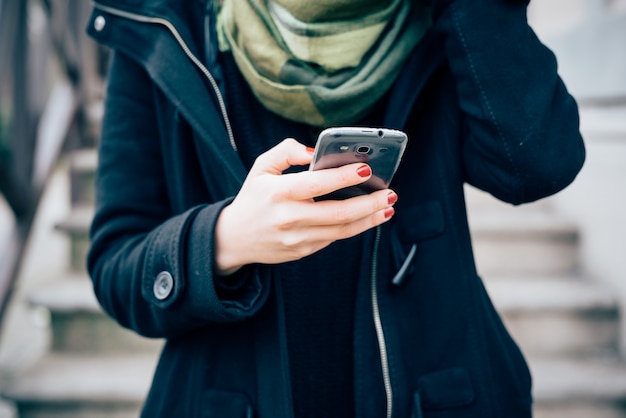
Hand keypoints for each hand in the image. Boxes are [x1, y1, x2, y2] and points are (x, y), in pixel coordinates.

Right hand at [214, 138, 396, 274]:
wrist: (234, 238)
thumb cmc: (253, 197)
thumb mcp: (261, 167)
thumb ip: (286, 151)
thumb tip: (315, 151)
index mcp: (278, 193)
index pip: (317, 184)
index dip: (344, 177)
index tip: (367, 169)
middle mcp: (288, 218)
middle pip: (337, 213)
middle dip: (369, 203)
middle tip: (391, 193)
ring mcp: (296, 238)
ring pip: (341, 230)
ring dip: (369, 219)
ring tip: (388, 207)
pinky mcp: (302, 251)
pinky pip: (333, 239)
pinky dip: (354, 228)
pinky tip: (369, 217)